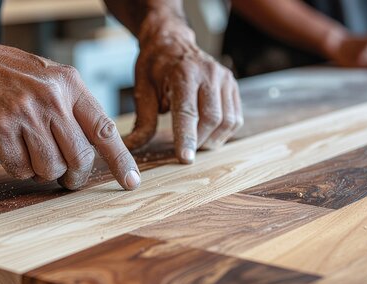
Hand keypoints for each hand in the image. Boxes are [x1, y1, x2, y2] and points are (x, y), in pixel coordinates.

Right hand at [0, 41, 140, 190]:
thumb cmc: (9, 75)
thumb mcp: (50, 78)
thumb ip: (74, 107)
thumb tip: (97, 148)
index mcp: (69, 84)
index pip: (104, 129)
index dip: (121, 160)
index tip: (131, 183)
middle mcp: (51, 99)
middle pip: (80, 157)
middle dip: (76, 175)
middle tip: (68, 178)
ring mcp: (24, 115)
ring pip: (50, 168)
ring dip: (43, 171)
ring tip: (31, 152)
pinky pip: (20, 170)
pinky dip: (19, 168)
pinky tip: (11, 149)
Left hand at [124, 14, 242, 163]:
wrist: (172, 42)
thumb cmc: (155, 67)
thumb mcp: (142, 90)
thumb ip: (143, 121)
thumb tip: (131, 147)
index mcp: (183, 74)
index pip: (188, 112)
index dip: (187, 138)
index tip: (185, 158)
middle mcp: (208, 74)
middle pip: (212, 119)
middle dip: (199, 141)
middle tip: (186, 151)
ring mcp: (224, 78)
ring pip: (228, 120)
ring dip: (213, 139)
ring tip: (197, 143)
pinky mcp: (232, 85)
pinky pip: (235, 117)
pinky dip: (224, 132)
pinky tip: (209, 134)